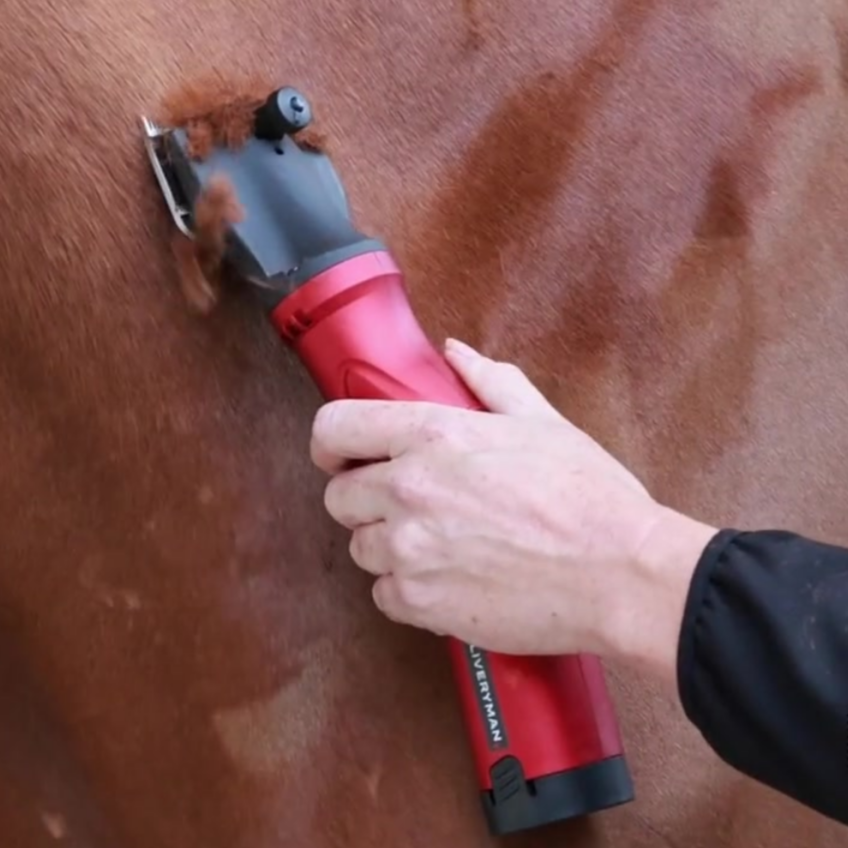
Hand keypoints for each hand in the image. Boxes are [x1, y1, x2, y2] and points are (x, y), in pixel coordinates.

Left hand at [310, 339, 715, 671]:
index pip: (334, 427)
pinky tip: (450, 579)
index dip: (330, 442)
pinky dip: (409, 591)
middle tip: (409, 505)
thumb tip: (455, 354)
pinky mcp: (421, 603)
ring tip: (442, 545)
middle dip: (367, 499)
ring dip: (390, 546)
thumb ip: (489, 381)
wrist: (621, 574)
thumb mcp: (541, 422)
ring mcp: (410, 550)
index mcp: (432, 435)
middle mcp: (409, 489)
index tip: (340, 454)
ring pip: (360, 548)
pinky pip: (384, 595)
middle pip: (339, 496)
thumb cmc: (589, 498)